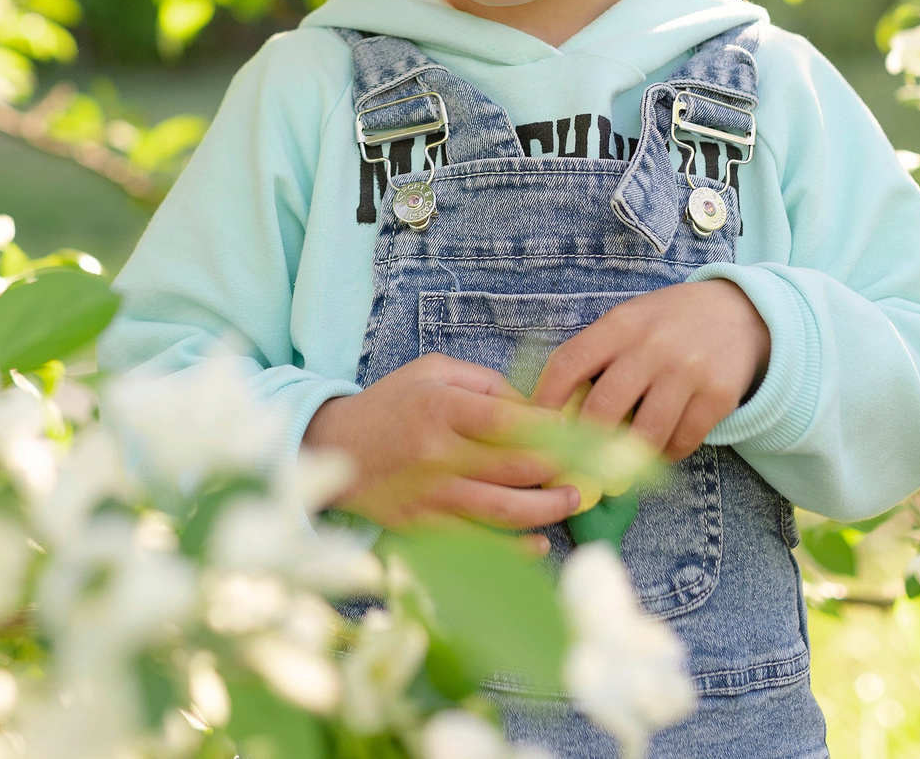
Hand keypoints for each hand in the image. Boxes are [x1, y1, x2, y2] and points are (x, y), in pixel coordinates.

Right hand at [303, 354, 579, 538]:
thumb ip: (487, 385)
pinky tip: (539, 542)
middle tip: (588, 472)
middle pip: (516, 469)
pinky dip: (514, 548)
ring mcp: (429, 495)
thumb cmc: (390, 404)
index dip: (554, 432)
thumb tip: (537, 412)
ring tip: (570, 500)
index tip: (581, 437)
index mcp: (441, 406)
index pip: (511, 422)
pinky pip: (478, 543)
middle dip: (561, 473)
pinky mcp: (421, 526)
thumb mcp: (432, 371)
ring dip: (547, 510)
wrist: (331, 447)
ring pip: (504, 511)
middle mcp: (437, 453)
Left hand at [530, 280, 769, 462]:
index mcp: (620, 324)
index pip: (569, 363)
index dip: (545, 400)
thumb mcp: (628, 322)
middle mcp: (652, 346)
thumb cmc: (666, 324)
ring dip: (625, 461)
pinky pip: (682, 442)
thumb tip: (554, 411)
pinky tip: (655, 455)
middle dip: (583, 444)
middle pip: (603, 408)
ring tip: (612, 471)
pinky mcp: (717, 396)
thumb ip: (596, 356)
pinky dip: (664, 457)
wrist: (737, 313)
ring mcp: (688, 372)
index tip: (535, 429)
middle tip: (572, 466)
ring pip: (645, 435)